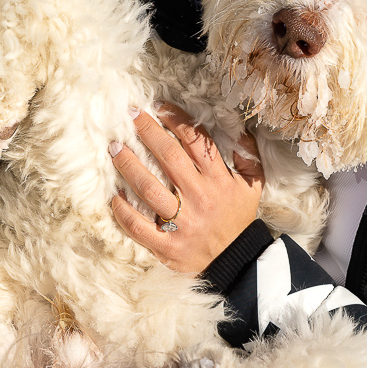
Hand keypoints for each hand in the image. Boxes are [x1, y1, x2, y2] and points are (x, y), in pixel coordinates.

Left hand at [110, 102, 263, 273]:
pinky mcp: (167, 246)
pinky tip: (113, 194)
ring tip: (114, 148)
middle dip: (148, 132)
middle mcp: (200, 197)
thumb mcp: (253, 184)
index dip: (176, 120)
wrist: (237, 261)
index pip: (196, 141)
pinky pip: (138, 226)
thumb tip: (237, 127)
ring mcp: (182, 223)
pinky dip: (123, 210)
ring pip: (149, 188)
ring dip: (128, 165)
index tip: (159, 106)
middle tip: (130, 115)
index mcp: (219, 180)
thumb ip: (247, 154)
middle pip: (169, 157)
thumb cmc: (239, 217)